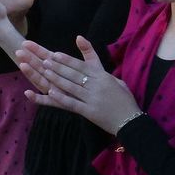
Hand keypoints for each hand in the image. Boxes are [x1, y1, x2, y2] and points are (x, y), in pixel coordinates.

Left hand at [16, 36, 138, 133]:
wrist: (130, 120)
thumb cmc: (123, 99)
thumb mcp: (115, 79)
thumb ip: (100, 69)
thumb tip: (92, 63)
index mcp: (103, 76)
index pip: (82, 65)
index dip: (67, 60)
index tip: (54, 54)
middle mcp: (97, 85)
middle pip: (74, 74)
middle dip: (58, 67)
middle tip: (44, 60)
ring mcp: (92, 98)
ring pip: (71, 86)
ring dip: (56, 79)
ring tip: (44, 72)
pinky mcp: (90, 112)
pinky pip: (73, 103)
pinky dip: (61, 97)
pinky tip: (50, 93)